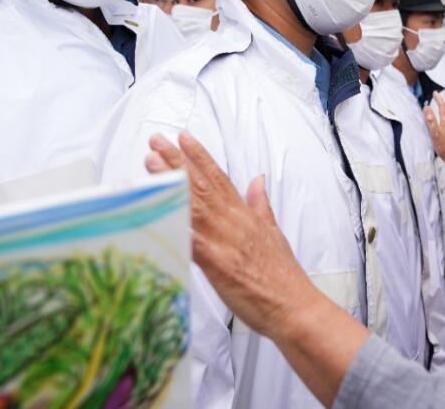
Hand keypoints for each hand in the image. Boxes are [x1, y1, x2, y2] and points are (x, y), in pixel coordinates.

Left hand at [153, 132, 322, 340]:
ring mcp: (225, 241)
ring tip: (151, 163)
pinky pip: (191, 241)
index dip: (200, 156)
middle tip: (156, 140)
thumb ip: (259, 205)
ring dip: (171, 182)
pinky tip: (158, 211)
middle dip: (177, 161)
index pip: (220, 178)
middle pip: (202, 185)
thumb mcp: (273, 232)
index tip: (183, 137)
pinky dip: (175, 225)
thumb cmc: (282, 276)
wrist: (294, 306)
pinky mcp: (217, 264)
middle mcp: (234, 222)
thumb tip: (257, 179)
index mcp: (245, 215)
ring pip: (194, 204)